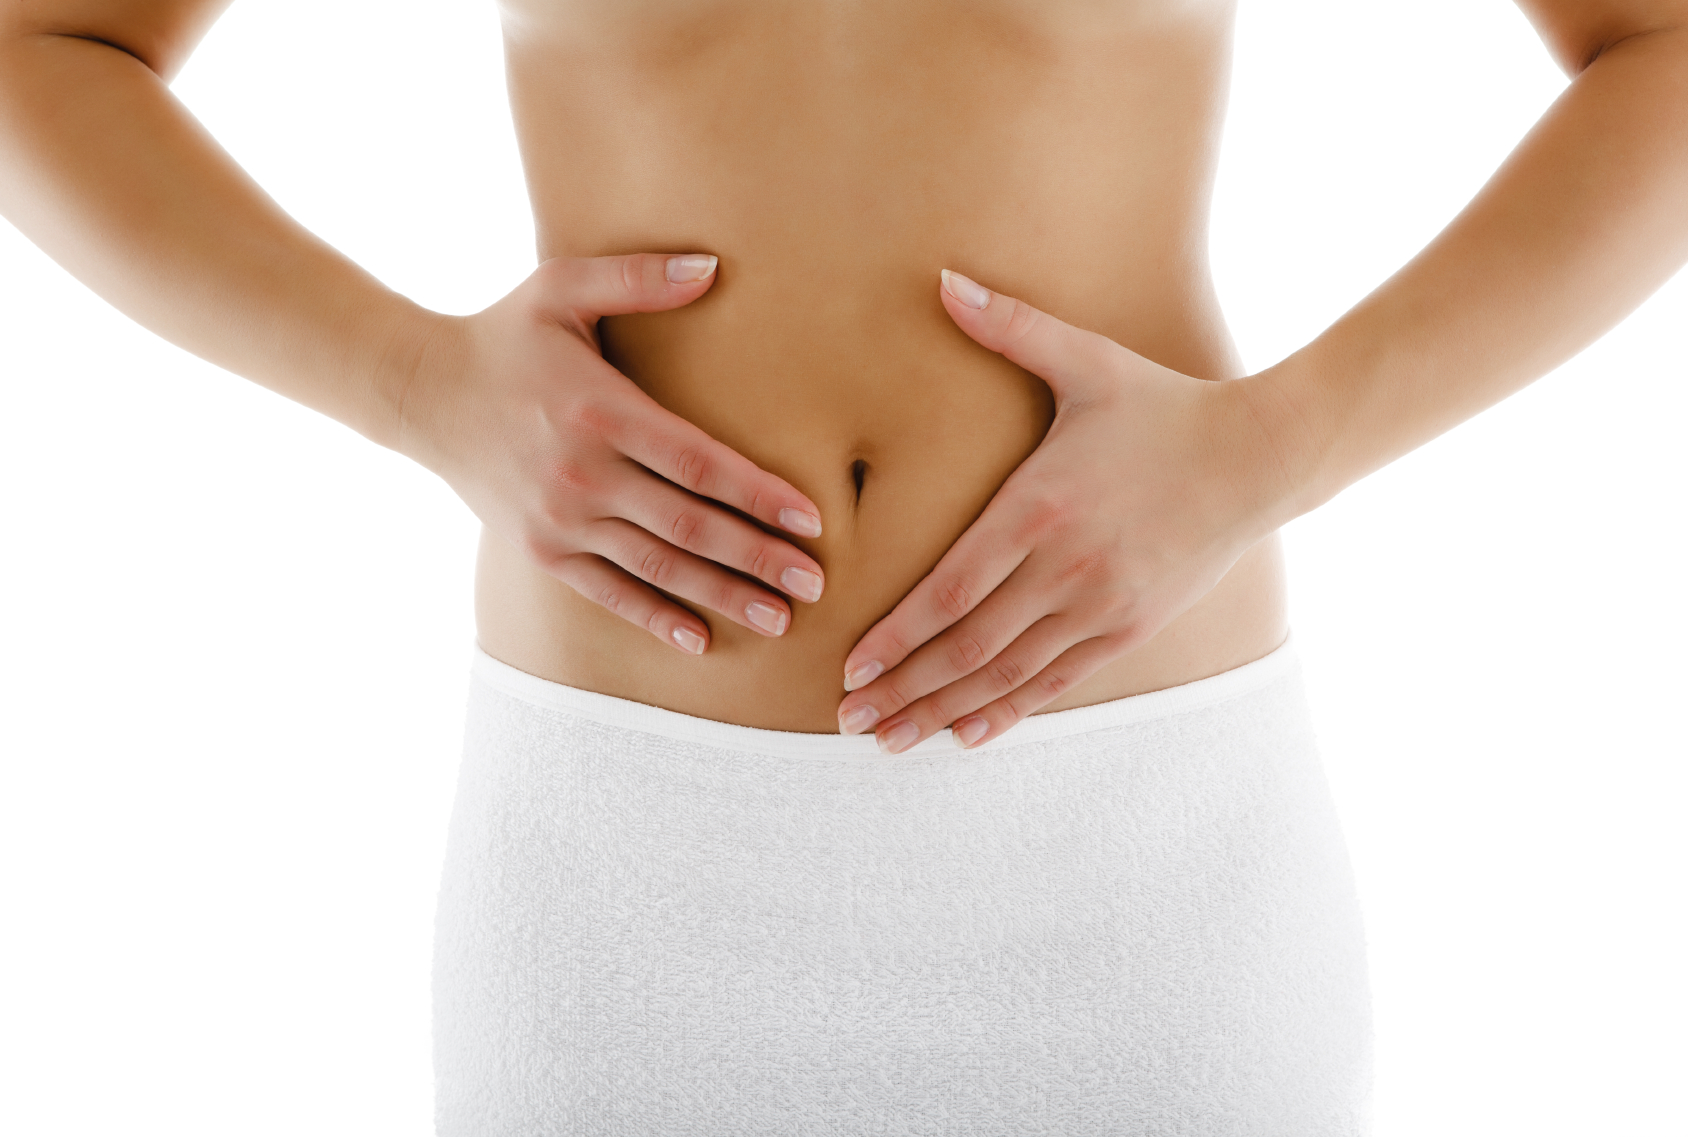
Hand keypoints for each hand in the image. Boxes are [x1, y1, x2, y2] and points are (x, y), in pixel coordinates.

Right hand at [396, 253, 825, 654]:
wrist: (422, 394)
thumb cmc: (504, 335)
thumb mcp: (561, 288)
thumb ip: (637, 277)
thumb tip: (713, 265)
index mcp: (599, 411)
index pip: (696, 463)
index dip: (757, 494)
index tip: (811, 518)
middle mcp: (581, 474)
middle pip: (687, 525)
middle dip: (755, 557)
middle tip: (817, 582)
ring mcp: (559, 520)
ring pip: (655, 567)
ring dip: (721, 595)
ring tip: (781, 619)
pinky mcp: (541, 551)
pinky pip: (607, 593)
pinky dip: (654, 617)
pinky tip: (701, 639)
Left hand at [835, 269, 1295, 751]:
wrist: (1261, 456)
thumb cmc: (1164, 407)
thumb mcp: (1088, 361)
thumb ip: (1010, 327)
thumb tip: (943, 280)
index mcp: (1038, 508)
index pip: (949, 589)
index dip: (897, 635)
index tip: (851, 665)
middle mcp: (1064, 569)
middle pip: (967, 646)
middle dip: (904, 687)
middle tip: (852, 722)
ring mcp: (1100, 605)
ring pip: (1007, 674)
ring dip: (944, 710)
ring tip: (891, 741)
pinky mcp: (1129, 627)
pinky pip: (1058, 680)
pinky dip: (1010, 711)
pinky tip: (968, 734)